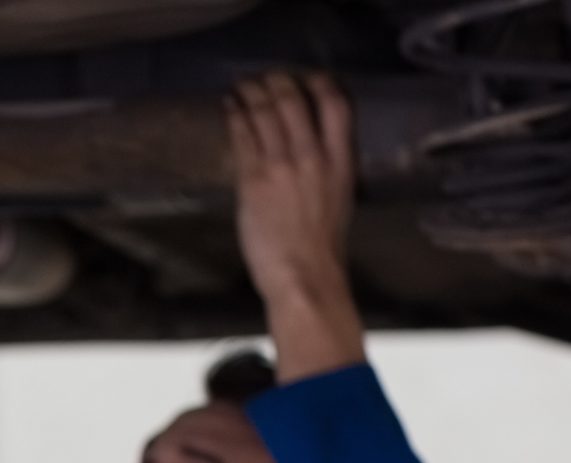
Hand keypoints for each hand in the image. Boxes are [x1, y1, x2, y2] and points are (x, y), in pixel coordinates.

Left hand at [229, 71, 364, 380]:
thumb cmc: (320, 250)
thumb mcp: (337, 201)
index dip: (320, 83)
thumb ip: (327, 172)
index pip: (337, 105)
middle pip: (295, 101)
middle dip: (277, 82)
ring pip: (266, 113)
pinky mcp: (254, 180)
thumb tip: (311, 156)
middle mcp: (313, 156)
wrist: (305, 277)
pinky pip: (243, 137)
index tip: (308, 77)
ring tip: (242, 85)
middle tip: (265, 77)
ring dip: (251, 93)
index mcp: (341, 161)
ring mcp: (283, 166)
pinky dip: (234, 116)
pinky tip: (229, 107)